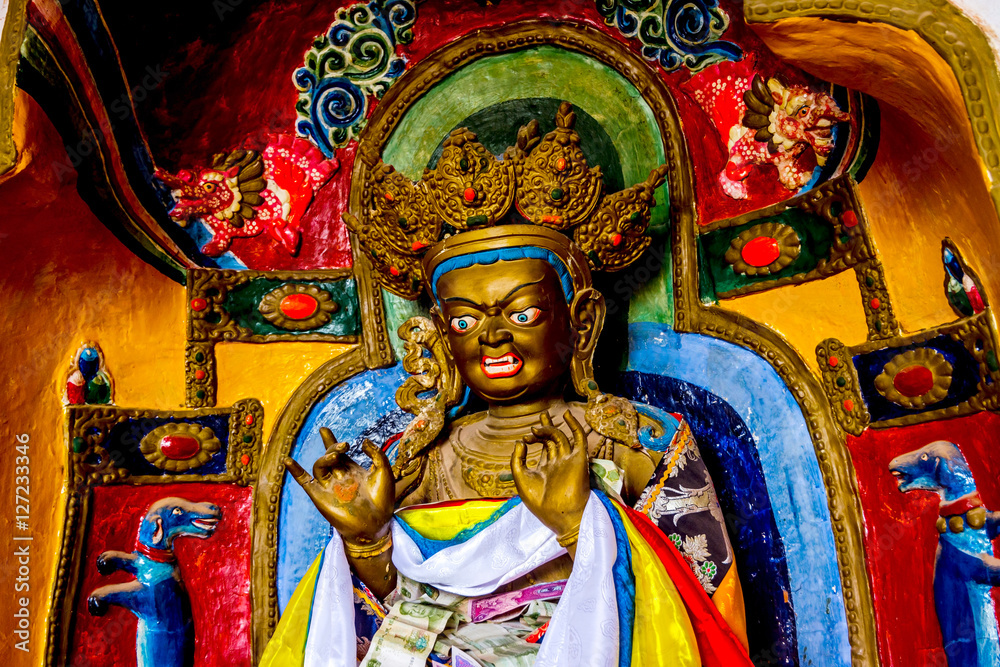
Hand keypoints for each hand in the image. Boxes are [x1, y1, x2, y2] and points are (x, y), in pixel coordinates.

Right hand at [285, 427, 394, 544]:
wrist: (376, 524)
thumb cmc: (382, 500)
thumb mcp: (383, 472)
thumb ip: (376, 454)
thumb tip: (363, 441)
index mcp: (352, 471)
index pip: (339, 453)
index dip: (331, 441)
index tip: (323, 429)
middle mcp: (339, 477)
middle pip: (329, 456)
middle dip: (333, 447)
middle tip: (344, 446)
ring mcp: (329, 487)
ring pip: (319, 466)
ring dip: (325, 458)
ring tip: (335, 455)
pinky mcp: (320, 497)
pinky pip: (305, 482)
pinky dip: (296, 471)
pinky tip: (288, 461)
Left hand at [511, 411, 589, 542]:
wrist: (560, 516)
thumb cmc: (541, 504)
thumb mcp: (521, 480)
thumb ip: (517, 460)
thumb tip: (519, 441)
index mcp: (546, 469)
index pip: (543, 447)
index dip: (534, 438)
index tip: (525, 439)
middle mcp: (558, 463)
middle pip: (553, 439)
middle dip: (546, 427)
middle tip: (541, 417)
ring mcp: (568, 461)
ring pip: (561, 437)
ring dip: (550, 429)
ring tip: (539, 427)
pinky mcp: (579, 460)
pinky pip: (579, 439)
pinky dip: (574, 426)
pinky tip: (567, 415)